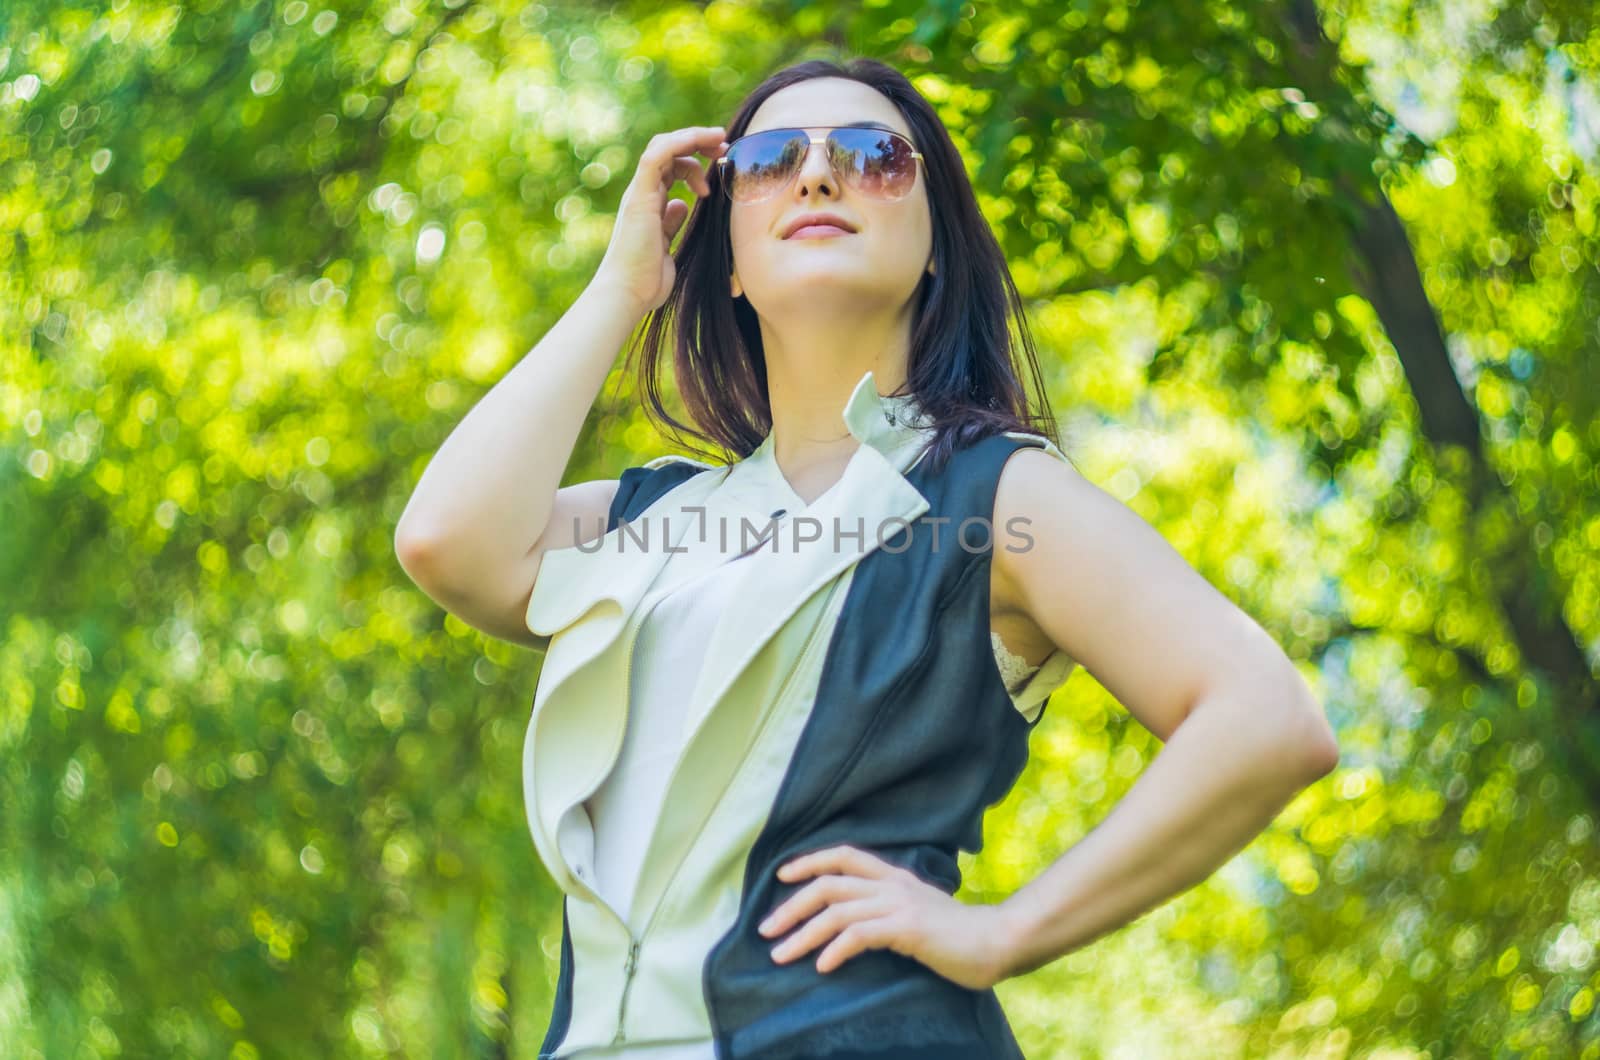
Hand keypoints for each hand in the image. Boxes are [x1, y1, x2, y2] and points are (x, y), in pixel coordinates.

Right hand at [593, 125, 727, 315]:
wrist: (627, 294)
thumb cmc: (647, 279)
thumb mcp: (667, 246)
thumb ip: (672, 224)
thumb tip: (681, 205)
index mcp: (649, 203)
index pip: (670, 166)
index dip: (695, 159)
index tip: (720, 161)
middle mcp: (643, 193)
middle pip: (668, 151)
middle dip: (697, 143)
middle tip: (724, 145)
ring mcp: (639, 194)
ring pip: (663, 147)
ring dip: (694, 139)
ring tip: (719, 146)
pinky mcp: (640, 198)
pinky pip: (656, 156)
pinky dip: (680, 142)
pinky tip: (703, 145)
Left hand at [756, 844, 1015, 991]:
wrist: (995, 942)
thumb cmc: (956, 936)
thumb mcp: (917, 912)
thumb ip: (887, 909)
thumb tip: (850, 924)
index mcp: (894, 876)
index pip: (844, 855)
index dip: (809, 861)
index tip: (781, 876)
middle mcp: (892, 883)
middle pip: (828, 884)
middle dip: (791, 906)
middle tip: (765, 930)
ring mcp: (899, 904)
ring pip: (836, 911)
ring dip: (802, 935)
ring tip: (780, 956)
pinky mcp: (906, 928)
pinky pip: (858, 935)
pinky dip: (835, 950)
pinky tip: (822, 967)